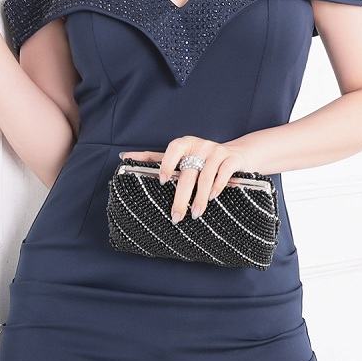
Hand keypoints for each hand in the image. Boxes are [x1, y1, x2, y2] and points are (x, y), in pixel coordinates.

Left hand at [120, 136, 256, 221]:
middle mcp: (201, 145)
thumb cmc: (202, 158)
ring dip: (199, 198)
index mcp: (185, 144)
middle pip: (188, 172)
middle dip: (181, 197)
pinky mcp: (232, 159)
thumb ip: (154, 158)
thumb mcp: (180, 156)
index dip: (167, 163)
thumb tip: (123, 157)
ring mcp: (217, 151)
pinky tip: (212, 198)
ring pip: (206, 176)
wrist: (238, 154)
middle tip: (175, 216)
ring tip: (195, 214)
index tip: (162, 181)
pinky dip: (217, 187)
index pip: (174, 148)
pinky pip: (223, 173)